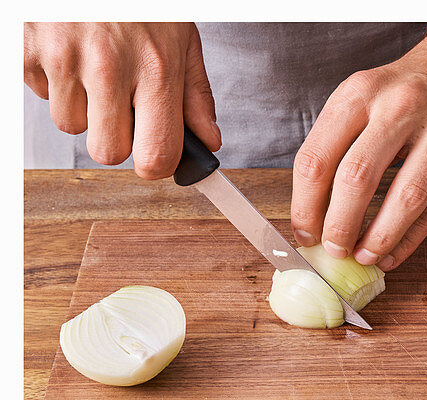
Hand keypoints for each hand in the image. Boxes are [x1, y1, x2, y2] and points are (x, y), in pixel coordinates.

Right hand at [23, 22, 219, 178]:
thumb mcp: (179, 37)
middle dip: (114, 137)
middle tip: (119, 106)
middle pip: (106, 151)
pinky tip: (67, 52)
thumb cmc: (139, 1)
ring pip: (71, 125)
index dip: (155, 165)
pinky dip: (53, 81)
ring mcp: (64, 57)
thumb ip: (195, 95)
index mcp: (154, 68)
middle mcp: (108, 66)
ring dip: (82, 106)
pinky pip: (41, 94)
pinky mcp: (29, 50)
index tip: (154, 158)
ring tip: (91, 67)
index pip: (156, 156)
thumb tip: (207, 141)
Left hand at [291, 22, 426, 272]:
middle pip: (357, 178)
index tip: (305, 232)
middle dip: (340, 226)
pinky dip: (411, 239)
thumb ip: (341, 144)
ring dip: (379, 237)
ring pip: (405, 197)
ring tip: (364, 256)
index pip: (318, 157)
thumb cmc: (412, 88)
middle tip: (333, 249)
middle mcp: (400, 106)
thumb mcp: (367, 95)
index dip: (305, 205)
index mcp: (361, 92)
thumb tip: (315, 209)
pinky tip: (393, 253)